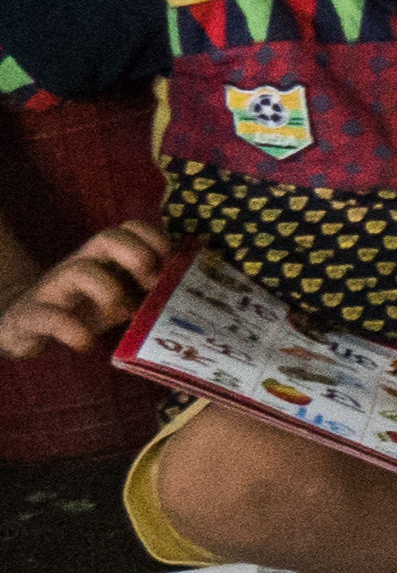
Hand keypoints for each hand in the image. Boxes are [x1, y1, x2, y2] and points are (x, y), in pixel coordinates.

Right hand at [0, 217, 167, 362]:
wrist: (22, 324)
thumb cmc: (82, 309)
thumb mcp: (120, 296)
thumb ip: (150, 290)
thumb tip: (197, 292)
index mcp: (105, 259)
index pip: (131, 228)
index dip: (155, 240)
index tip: (172, 267)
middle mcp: (81, 265)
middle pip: (107, 237)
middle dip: (137, 255)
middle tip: (151, 285)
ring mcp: (54, 288)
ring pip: (80, 269)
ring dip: (109, 291)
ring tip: (122, 315)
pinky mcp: (31, 315)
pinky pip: (49, 315)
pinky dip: (72, 330)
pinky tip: (87, 343)